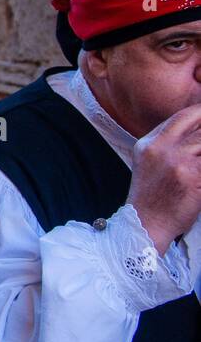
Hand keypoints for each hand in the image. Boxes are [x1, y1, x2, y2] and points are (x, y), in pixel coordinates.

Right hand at [127, 104, 200, 254]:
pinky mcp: (192, 176)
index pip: (181, 116)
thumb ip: (168, 145)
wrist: (145, 225)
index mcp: (148, 143)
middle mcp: (160, 147)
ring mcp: (176, 160)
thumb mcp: (150, 164)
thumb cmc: (153, 198)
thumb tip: (196, 135)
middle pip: (198, 123)